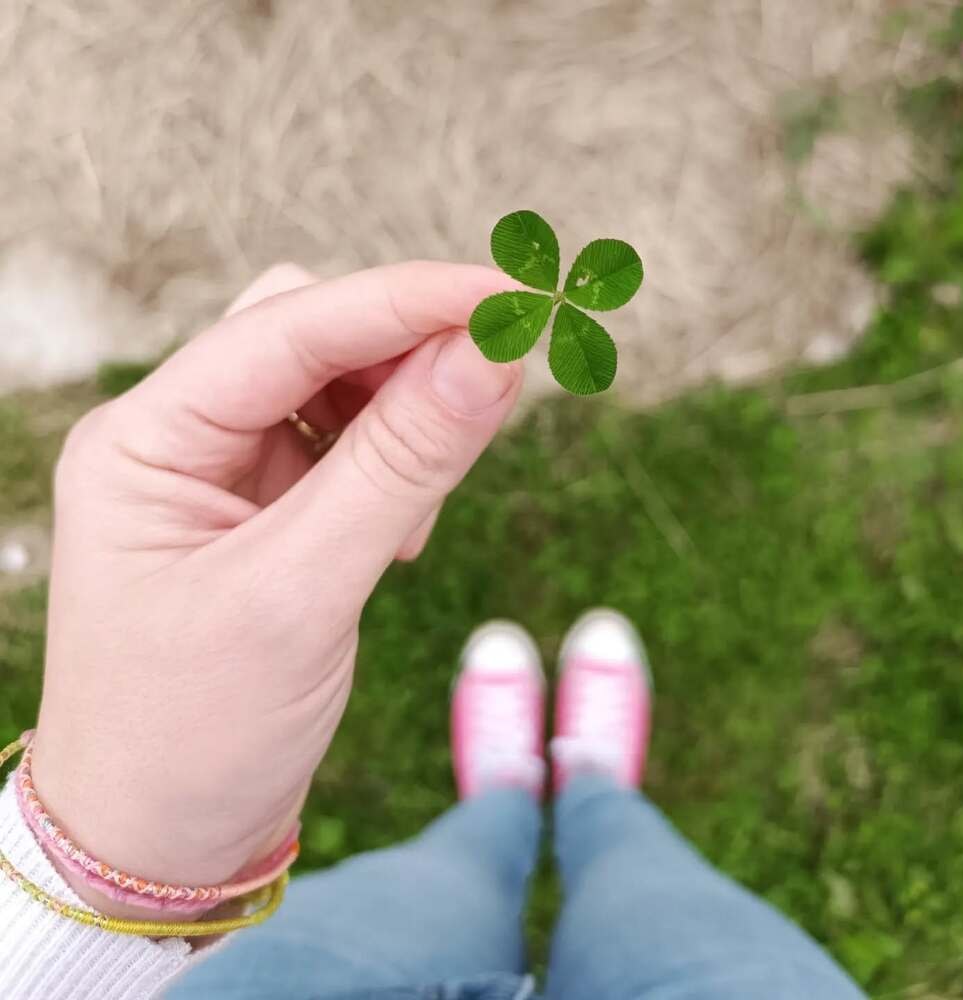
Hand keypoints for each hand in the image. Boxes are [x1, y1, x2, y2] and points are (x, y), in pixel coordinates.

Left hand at [30, 261, 521, 916]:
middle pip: (311, 336)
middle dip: (406, 350)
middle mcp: (180, 438)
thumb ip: (400, 465)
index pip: (289, 327)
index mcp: (145, 440)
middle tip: (494, 386)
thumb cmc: (193, 731)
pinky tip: (400, 532)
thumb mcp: (301, 593)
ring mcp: (225, 474)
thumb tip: (492, 357)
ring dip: (404, 414)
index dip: (408, 302)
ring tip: (421, 509)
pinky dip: (395, 466)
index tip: (512, 296)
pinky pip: (350, 448)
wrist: (161, 836)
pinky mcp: (270, 511)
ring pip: (338, 387)